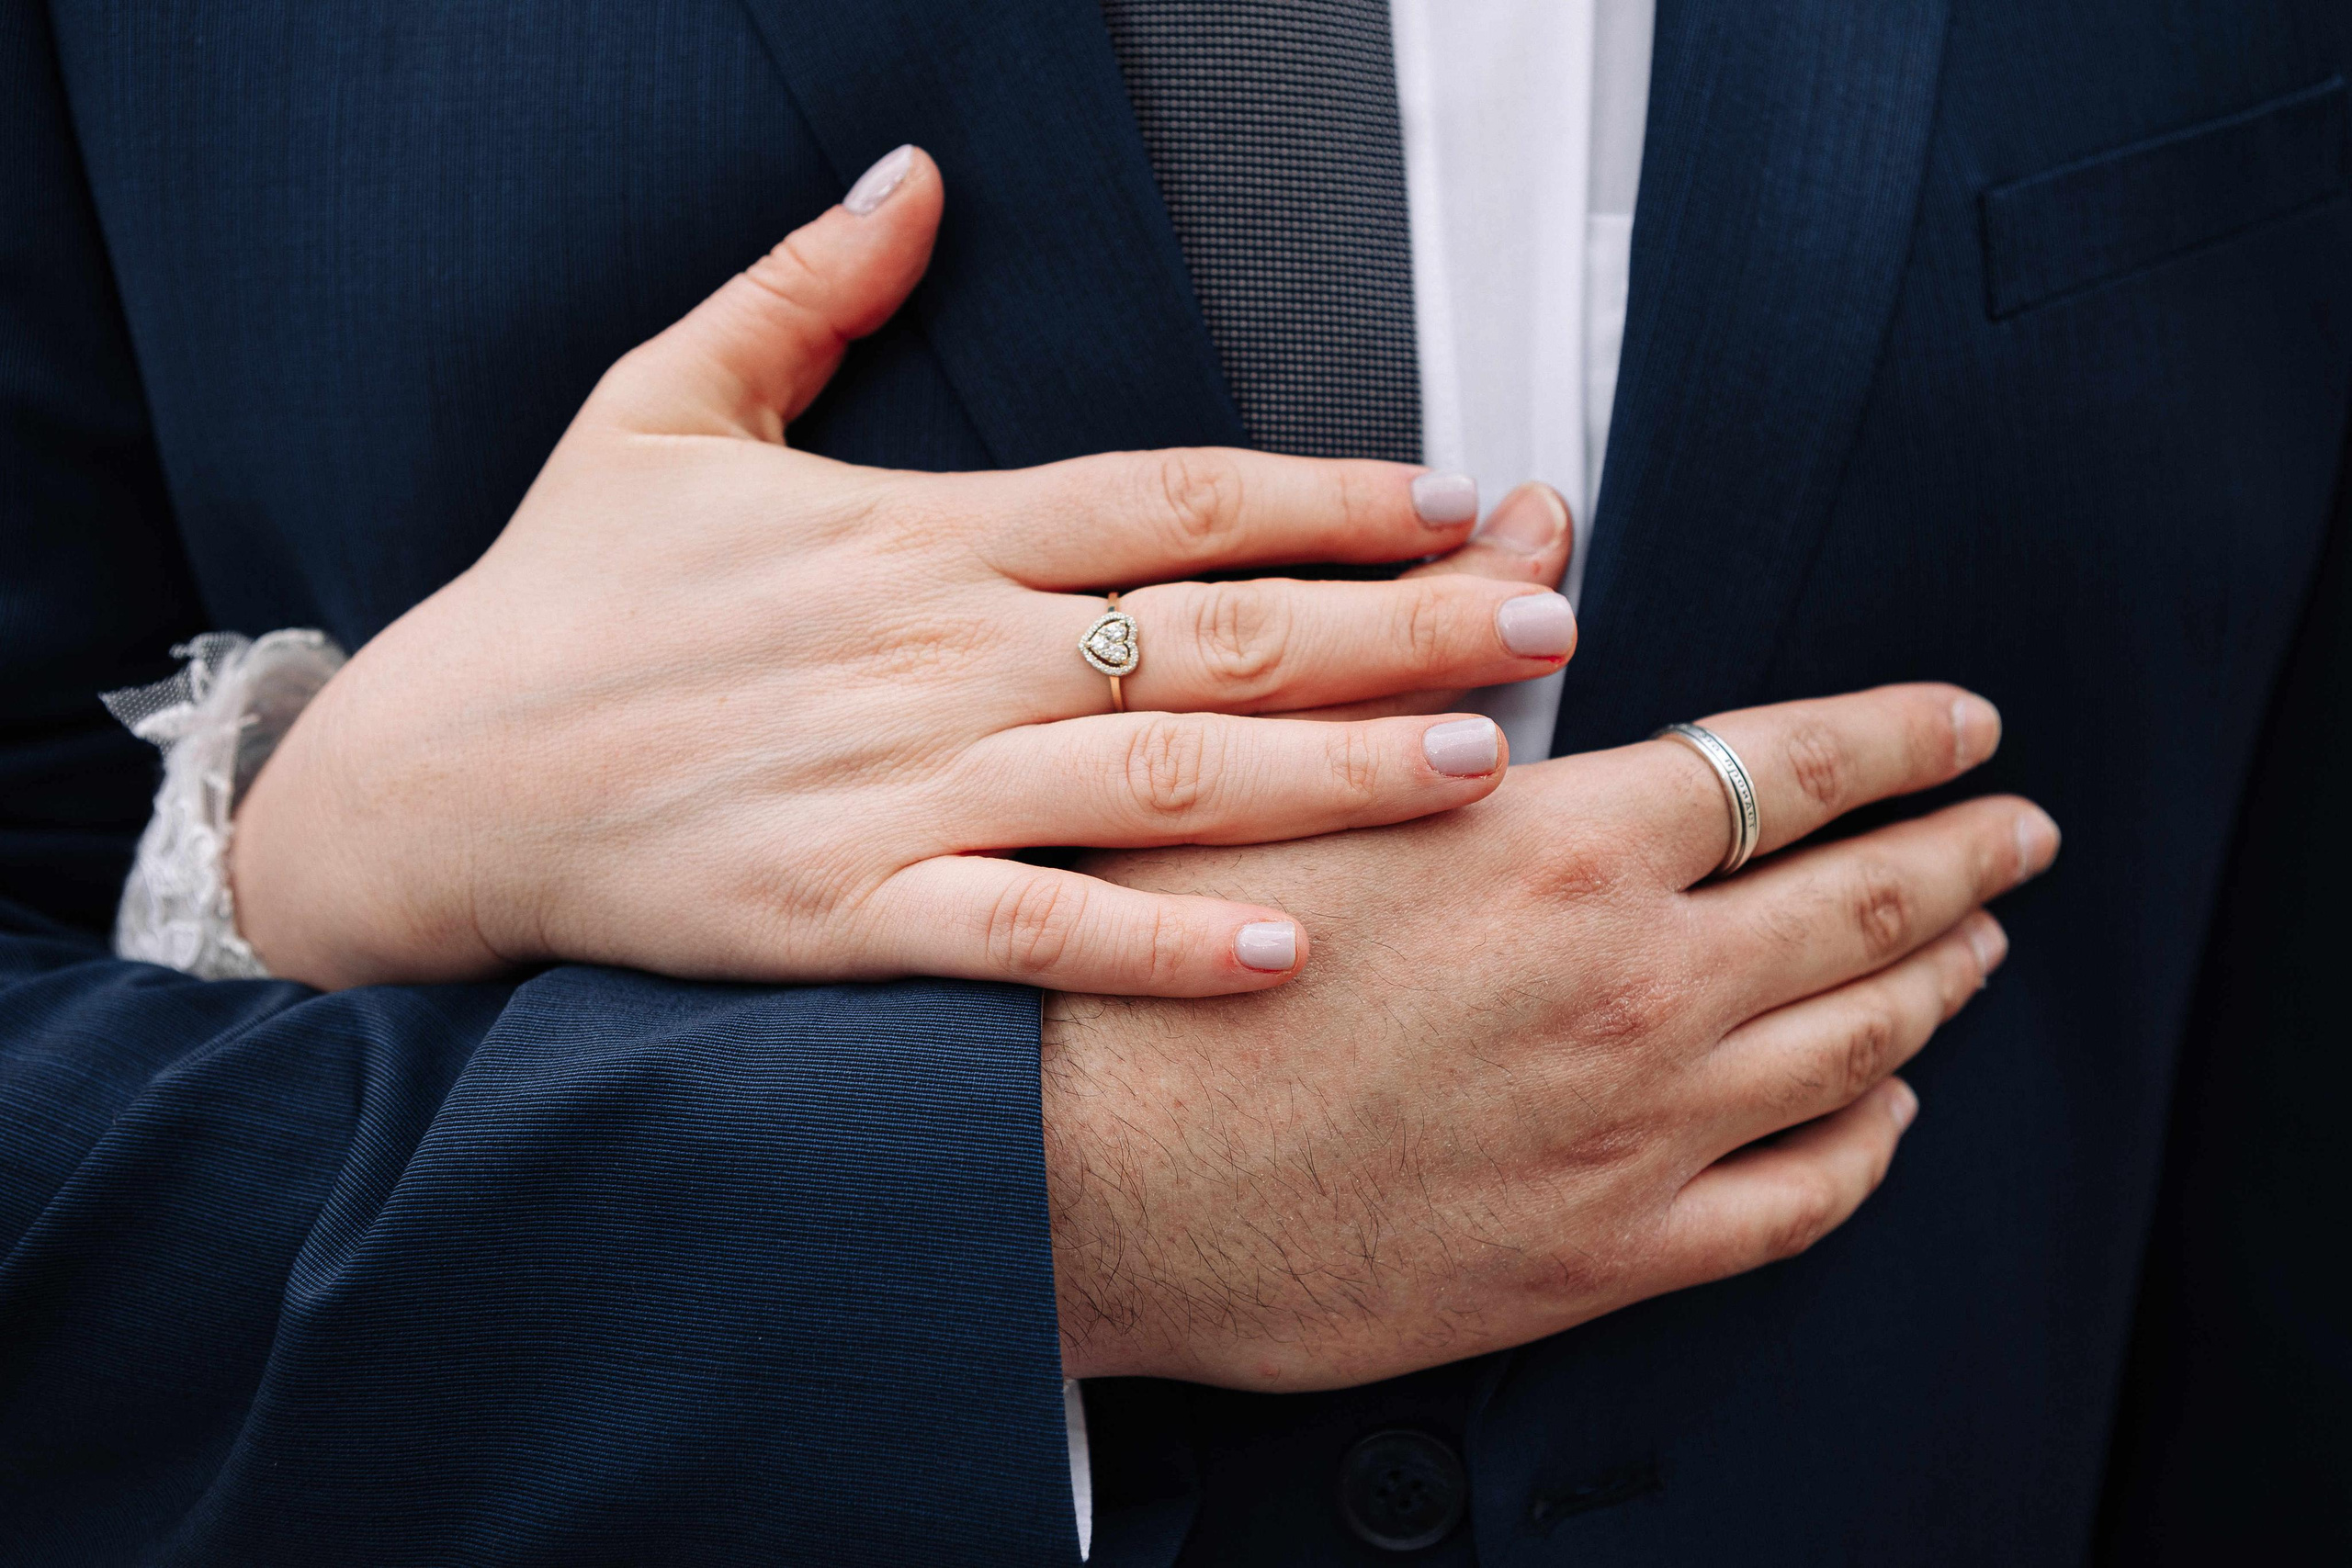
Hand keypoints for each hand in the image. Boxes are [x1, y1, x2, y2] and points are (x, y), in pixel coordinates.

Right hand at [230, 146, 1576, 993]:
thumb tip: (909, 177)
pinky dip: (1161, 939)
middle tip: (1552, 616)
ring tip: (1485, 764)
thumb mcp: (657, 407)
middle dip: (1401, 623)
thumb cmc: (554, 601)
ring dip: (1336, 768)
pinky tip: (1290, 944)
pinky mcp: (847, 916)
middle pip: (1214, 626)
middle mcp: (934, 651)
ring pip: (1159, 770)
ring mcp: (896, 788)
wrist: (425, 783)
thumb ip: (799, 291)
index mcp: (915, 532)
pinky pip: (1034, 932)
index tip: (1460, 496)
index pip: (1167, 495)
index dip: (1324, 492)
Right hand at [1041, 684, 2058, 1387]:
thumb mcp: (1288, 771)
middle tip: (2021, 829)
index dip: (1907, 734)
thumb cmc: (1165, 970)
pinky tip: (1882, 1108)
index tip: (1968, 725)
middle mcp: (1630, 991)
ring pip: (1856, 1046)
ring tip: (1973, 947)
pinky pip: (1796, 1200)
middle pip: (1866, 903)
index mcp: (1562, 852)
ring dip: (1936, 982)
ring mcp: (1634, 1133)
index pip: (1799, 764)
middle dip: (1967, 852)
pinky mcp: (1605, 1254)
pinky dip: (1866, 1144)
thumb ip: (1437, 642)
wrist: (1084, 1183)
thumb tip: (1533, 519)